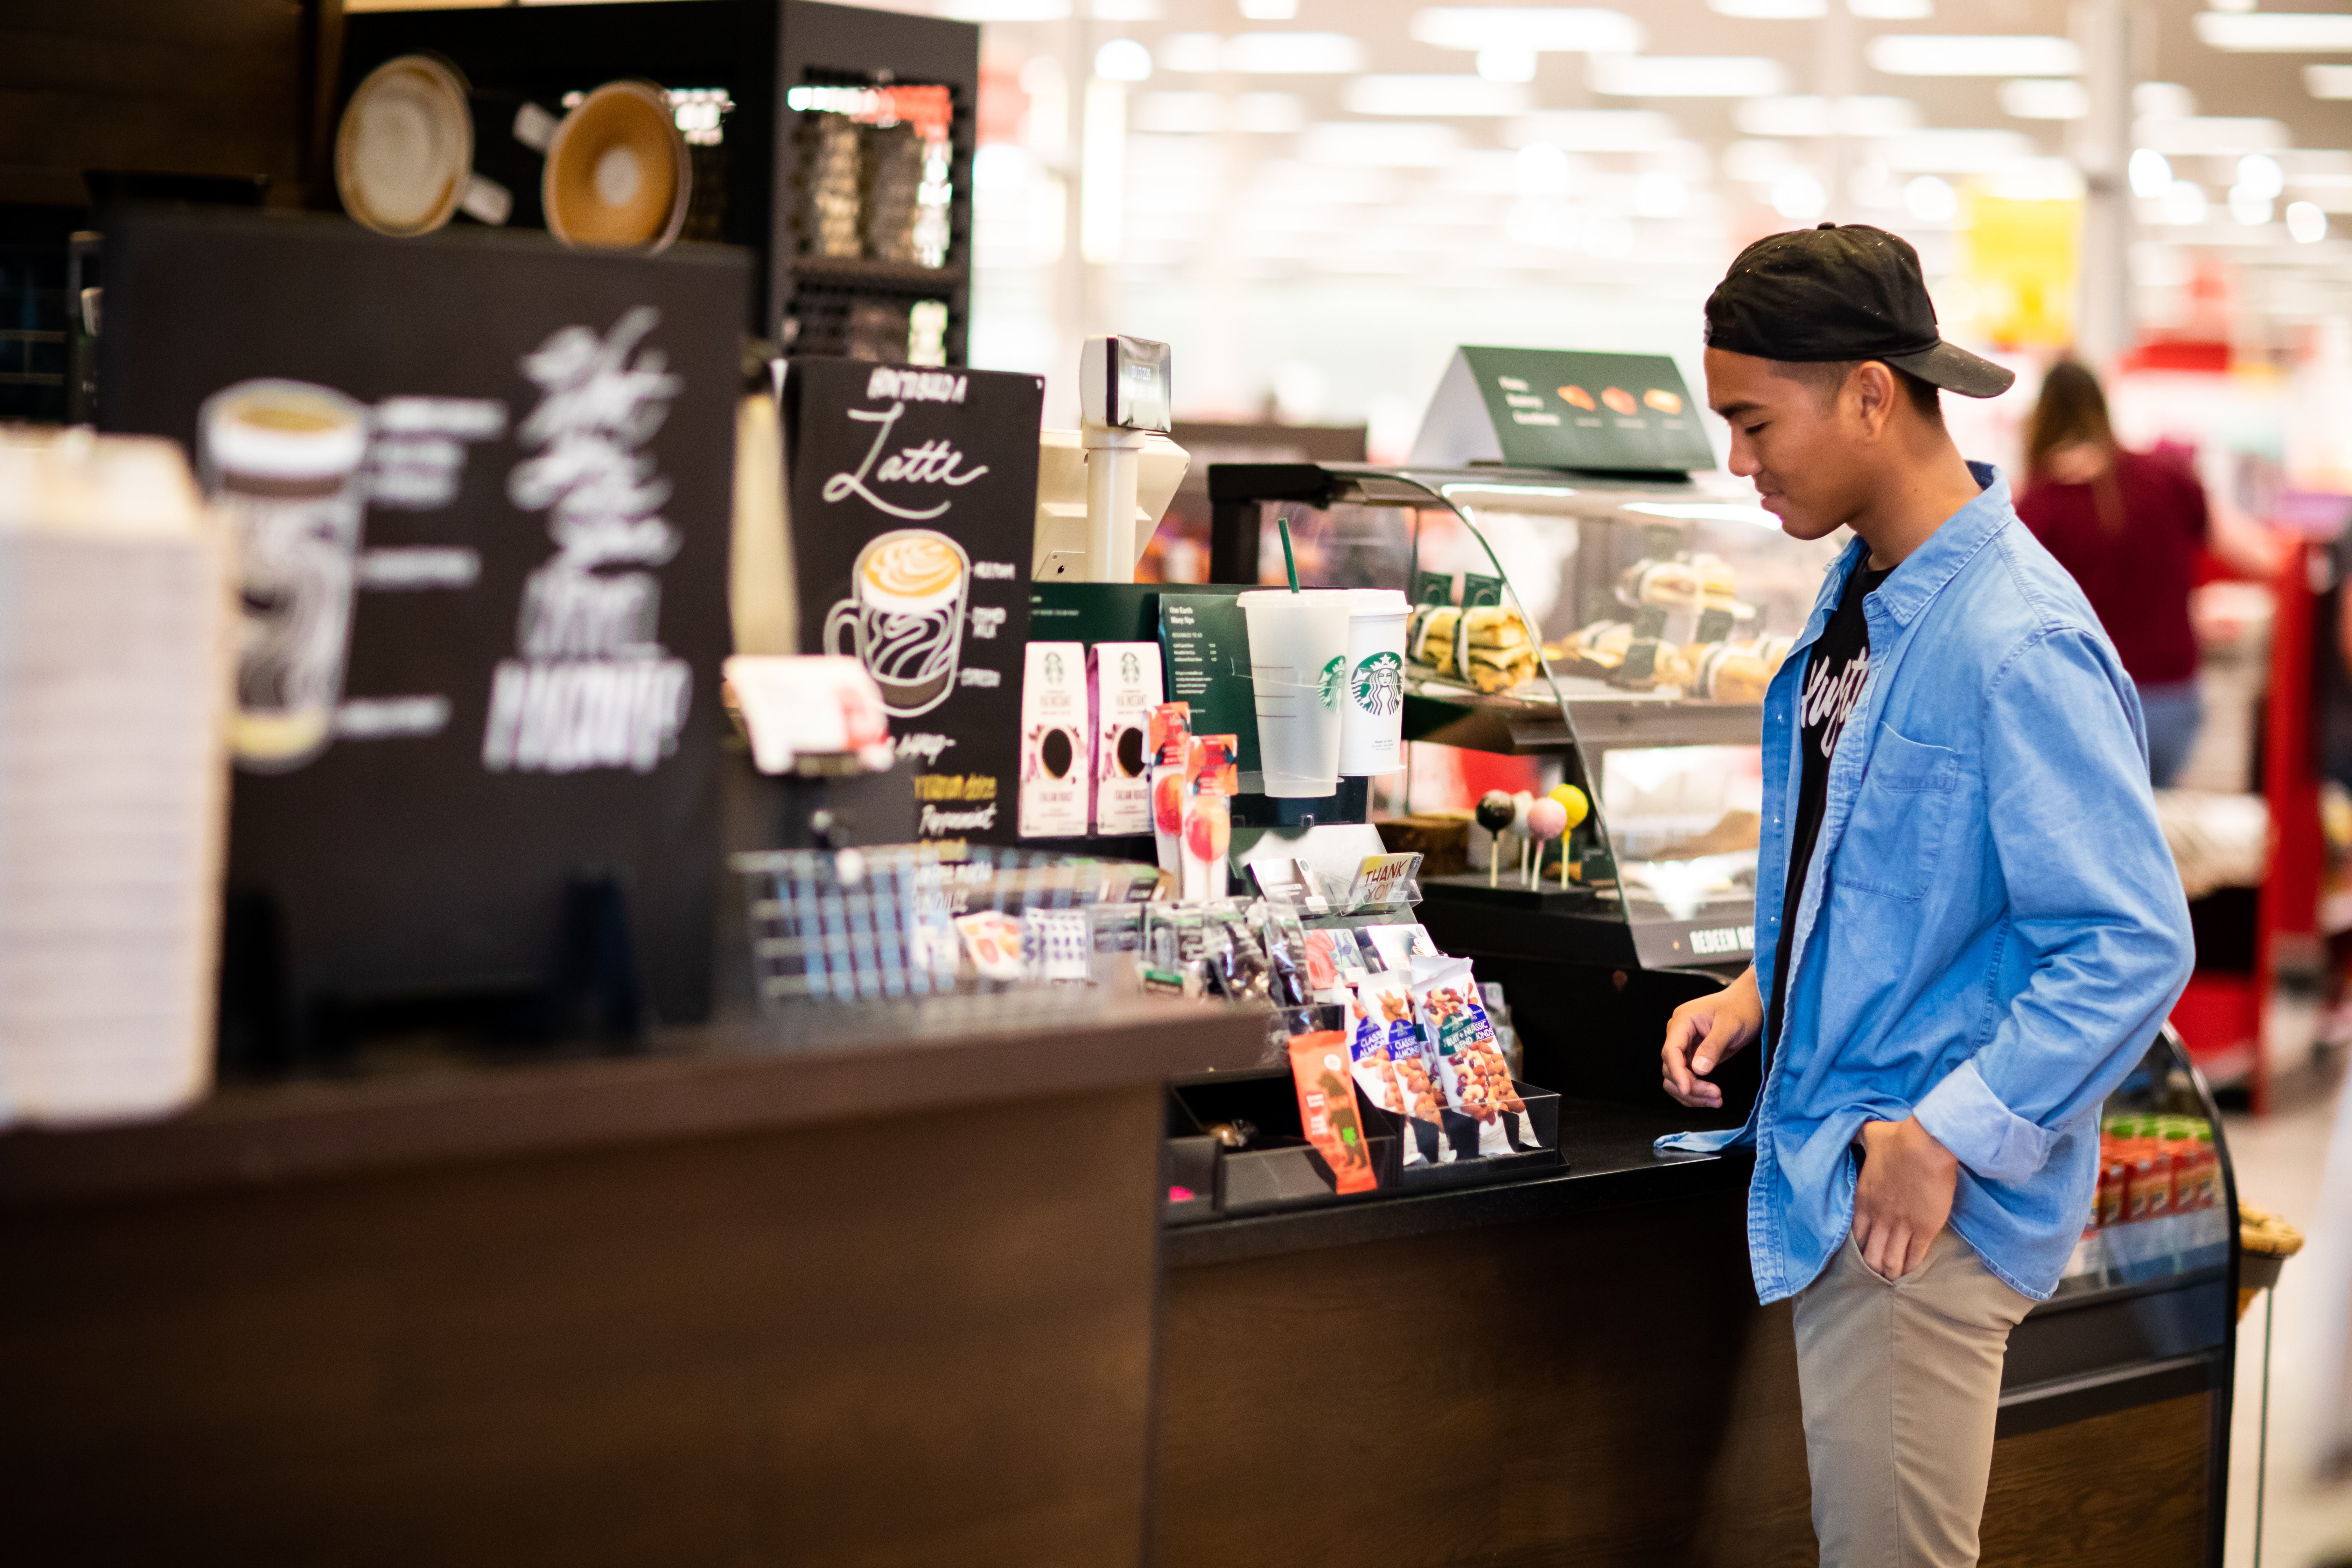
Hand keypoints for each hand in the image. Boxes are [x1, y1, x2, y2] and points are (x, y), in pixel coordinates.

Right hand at [1660, 967, 1762, 1108]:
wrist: (1750, 1004)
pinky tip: (1713, 1097)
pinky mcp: (1693, 1057)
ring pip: (1676, 1078)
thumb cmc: (1741, 1008)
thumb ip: (1713, 1046)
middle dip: (1690, 1086)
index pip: (1671, 1051)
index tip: (1688, 1089)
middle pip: (1671, 1068)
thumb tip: (1698, 1070)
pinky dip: (1697, 1092)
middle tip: (1716, 1096)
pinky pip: (1687, 1079)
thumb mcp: (1730, 1025)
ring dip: (1692, 1094)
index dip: (1677, 1072)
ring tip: (1717, 1100)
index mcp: (1682, 1021)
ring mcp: (1685, 1047)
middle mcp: (1678, 1035)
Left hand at [1852, 1118, 1959, 1278]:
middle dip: (1873, 1265)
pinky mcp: (1924, 1230)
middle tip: (1878, 1271)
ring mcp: (1901, 1226)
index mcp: (1863, 1200)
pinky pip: (1914, 1257)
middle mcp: (1879, 1218)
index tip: (1863, 1251)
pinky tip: (1911, 1272)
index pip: (1854, 1235)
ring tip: (1893, 1277)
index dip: (1858, 1247)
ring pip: (1890, 1262)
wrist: (1927, 1146)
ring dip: (1891, 1271)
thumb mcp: (1870, 1135)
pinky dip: (1911, 1267)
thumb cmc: (1899, 1139)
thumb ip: (1860, 1137)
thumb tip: (1855, 1131)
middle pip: (1870, 1255)